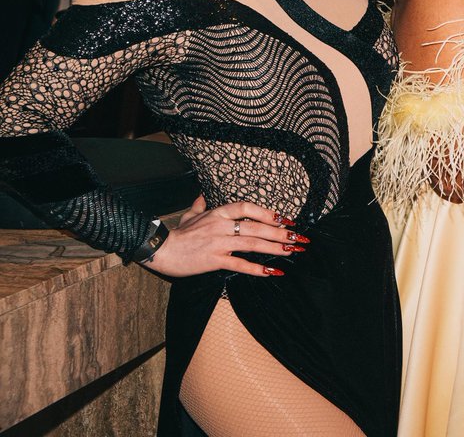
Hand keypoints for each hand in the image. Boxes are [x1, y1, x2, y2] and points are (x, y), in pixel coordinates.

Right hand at [140, 196, 307, 277]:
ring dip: (275, 247)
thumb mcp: (190, 214)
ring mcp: (219, 242)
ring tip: (292, 251)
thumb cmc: (177, 234)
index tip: (284, 219)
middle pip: (257, 226)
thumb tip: (202, 194)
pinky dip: (257, 268)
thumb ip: (200, 204)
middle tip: (299, 238)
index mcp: (218, 213)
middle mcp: (222, 225)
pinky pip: (240, 264)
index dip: (267, 212)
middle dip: (281, 232)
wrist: (160, 250)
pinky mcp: (214, 260)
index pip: (248, 207)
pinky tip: (272, 271)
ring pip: (253, 243)